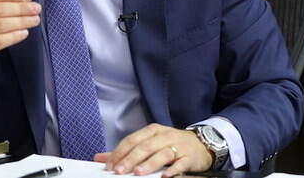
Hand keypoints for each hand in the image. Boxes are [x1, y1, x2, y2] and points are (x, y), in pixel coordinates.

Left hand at [94, 124, 212, 176]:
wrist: (201, 144)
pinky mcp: (189, 157)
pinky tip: (164, 176)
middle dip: (130, 159)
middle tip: (118, 171)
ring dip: (148, 164)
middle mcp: (164, 136)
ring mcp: (177, 146)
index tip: (109, 165)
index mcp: (152, 131)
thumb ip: (126, 151)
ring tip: (137, 173)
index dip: (119, 152)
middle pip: (144, 147)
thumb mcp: (150, 143)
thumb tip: (101, 158)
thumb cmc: (171, 144)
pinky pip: (180, 164)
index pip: (132, 140)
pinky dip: (172, 170)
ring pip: (161, 154)